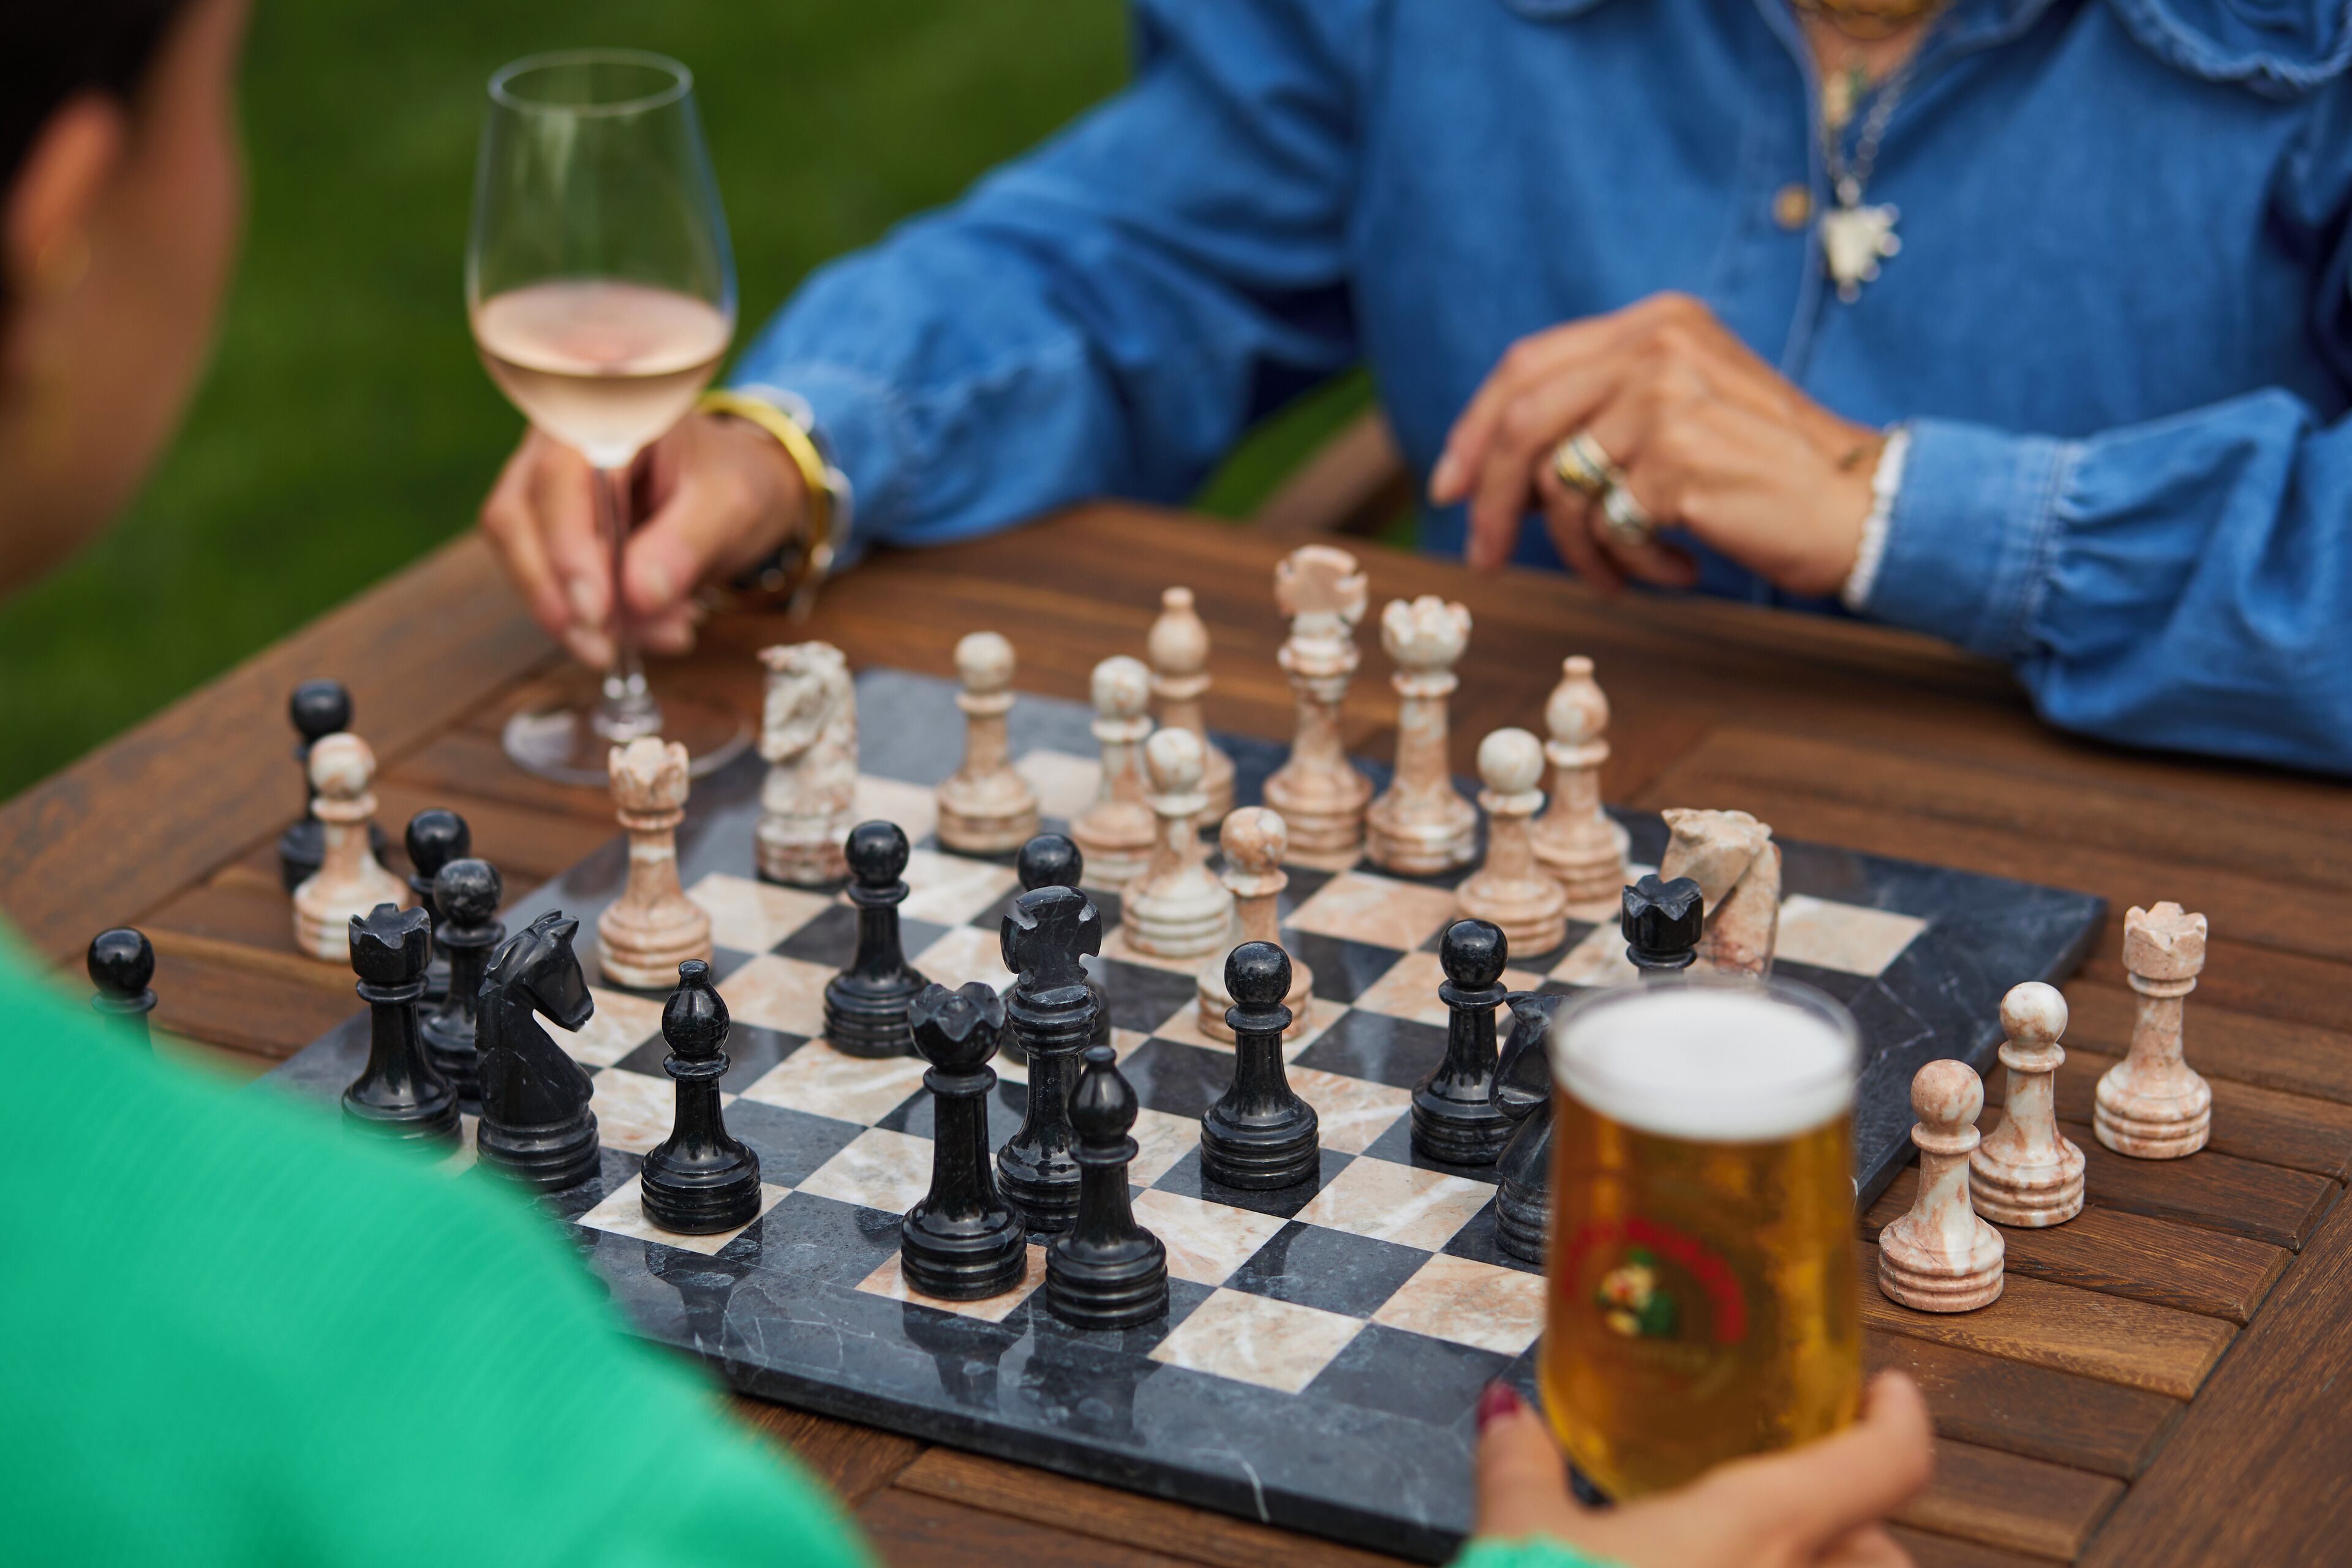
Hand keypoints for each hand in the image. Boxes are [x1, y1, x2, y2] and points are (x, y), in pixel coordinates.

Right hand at [478, 411, 805, 667]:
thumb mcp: (733, 506)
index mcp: (607, 414)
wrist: (739, 486)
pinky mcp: (545, 524)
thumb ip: (687, 543)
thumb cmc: (734, 482)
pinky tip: (645, 628)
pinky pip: (541, 573)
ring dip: (568, 612)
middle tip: (605, 651)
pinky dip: (584, 613)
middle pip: (517, 517)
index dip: (568, 550)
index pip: (559, 479)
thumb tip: (637, 596)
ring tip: (651, 636)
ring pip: (518, 551)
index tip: (596, 613)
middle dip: (556, 594)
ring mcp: (542, 482)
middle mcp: (556, 440)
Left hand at [1429, 293, 1882, 598]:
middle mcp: (1658, 346)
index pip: (1527, 365)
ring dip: (1582, 552)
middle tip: (1485, 559)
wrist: (1859, 507)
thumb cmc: (1766, 475)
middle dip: (1490, 501)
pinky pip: (1609, 527)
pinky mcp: (1678, 456)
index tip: (1448, 487)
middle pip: (1523, 424)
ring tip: (1624, 574)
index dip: (1475, 429)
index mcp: (1657, 322)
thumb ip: (1600, 416)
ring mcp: (1667, 397)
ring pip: (1562, 488)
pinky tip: (1681, 567)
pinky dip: (1633, 564)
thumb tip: (1494, 471)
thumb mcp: (1678, 417)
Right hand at [1473, 1372, 1932, 1567]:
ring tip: (1752, 1563)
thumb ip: (1520, 1462)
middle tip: (1789, 1513)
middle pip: (1879, 1554)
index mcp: (1761, 1528)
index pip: (1887, 1463)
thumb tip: (1504, 1412)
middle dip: (1847, 1534)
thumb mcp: (1519, 1534)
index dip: (1899, 1419)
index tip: (1886, 1393)